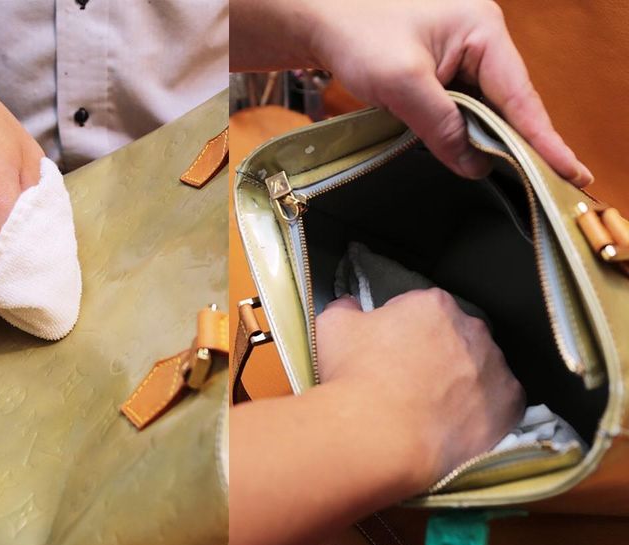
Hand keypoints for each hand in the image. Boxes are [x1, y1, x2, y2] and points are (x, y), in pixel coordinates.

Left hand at [231, 0, 592, 185]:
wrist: (317, 18)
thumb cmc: (356, 32)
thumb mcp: (401, 82)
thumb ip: (440, 124)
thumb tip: (473, 164)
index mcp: (481, 30)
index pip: (519, 95)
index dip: (543, 138)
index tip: (569, 171)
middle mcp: (479, 38)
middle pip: (507, 102)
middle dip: (520, 143)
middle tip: (551, 183)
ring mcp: (460, 52)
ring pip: (483, 107)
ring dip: (489, 139)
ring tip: (520, 175)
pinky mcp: (440, 68)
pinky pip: (461, 105)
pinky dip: (464, 131)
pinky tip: (472, 153)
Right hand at [316, 291, 524, 489]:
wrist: (378, 436)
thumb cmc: (353, 377)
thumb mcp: (332, 327)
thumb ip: (345, 307)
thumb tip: (351, 305)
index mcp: (432, 304)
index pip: (420, 311)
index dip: (401, 332)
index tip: (388, 354)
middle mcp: (472, 328)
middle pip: (454, 337)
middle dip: (436, 353)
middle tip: (408, 382)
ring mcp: (496, 367)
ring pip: (479, 369)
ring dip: (460, 381)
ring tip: (430, 408)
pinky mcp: (509, 404)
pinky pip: (499, 402)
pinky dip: (481, 410)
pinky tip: (454, 423)